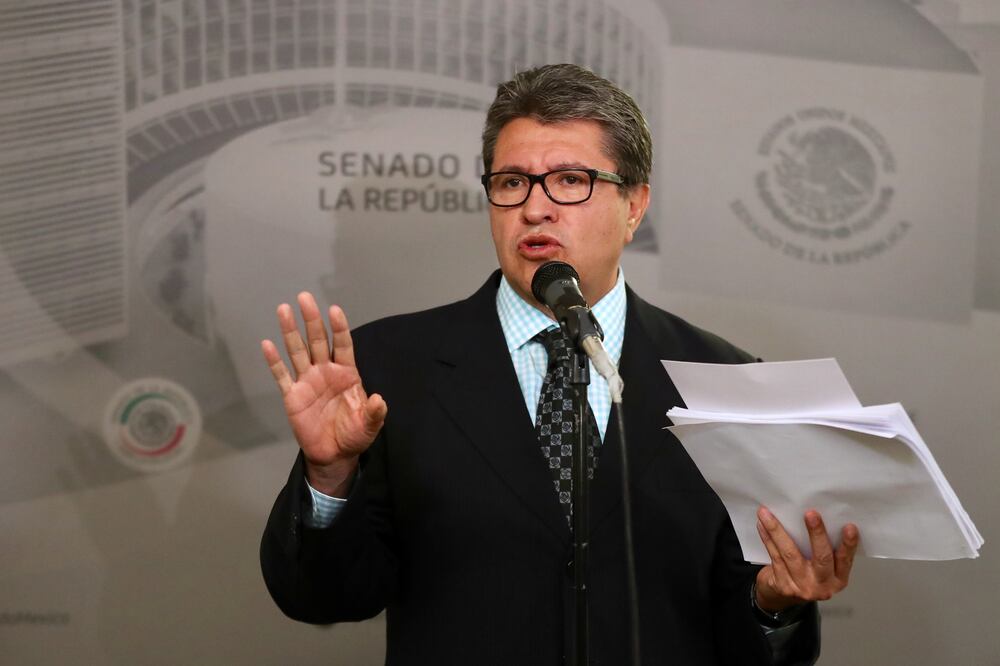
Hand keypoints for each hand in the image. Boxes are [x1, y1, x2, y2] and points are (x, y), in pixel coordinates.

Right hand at [261, 292, 386, 495]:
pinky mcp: (292, 395)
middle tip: (305, 298)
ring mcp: (308, 381)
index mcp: (347, 373)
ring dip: (290, 331)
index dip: (339, 328)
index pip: (343, 345)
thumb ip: (374, 412)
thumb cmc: (354, 435)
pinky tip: (267, 344)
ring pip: (297, 351)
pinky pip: (282, 375)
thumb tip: (379, 399)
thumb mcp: (369, 425)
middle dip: (312, 319)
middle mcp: (326, 371)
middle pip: (317, 340)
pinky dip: (274, 361)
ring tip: (283, 309)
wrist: (333, 455)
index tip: (334, 310)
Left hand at [754, 506, 858, 611]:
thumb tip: (817, 516)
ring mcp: (802, 587)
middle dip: (817, 534)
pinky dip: (768, 538)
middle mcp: (822, 586)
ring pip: (790, 554)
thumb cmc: (806, 574)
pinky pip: (775, 556)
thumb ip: (824, 549)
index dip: (848, 544)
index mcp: (838, 579)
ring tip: (768, 513)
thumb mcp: (822, 568)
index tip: (850, 527)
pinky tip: (762, 525)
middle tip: (811, 514)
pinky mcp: (783, 585)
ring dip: (777, 530)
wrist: (781, 596)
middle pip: (822, 558)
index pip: (845, 560)